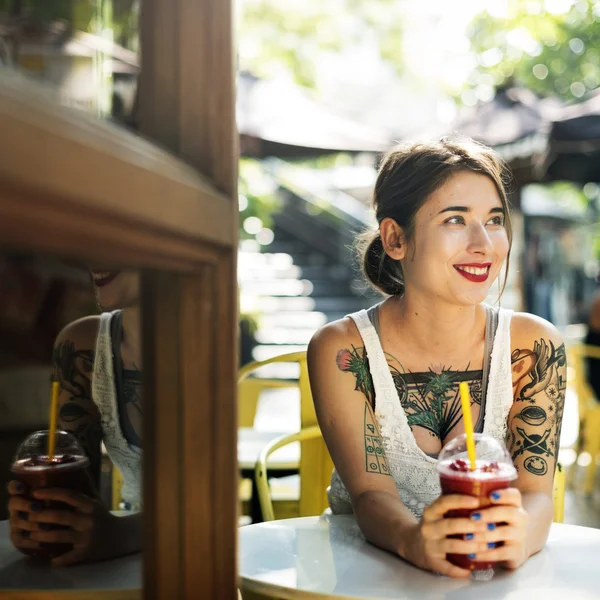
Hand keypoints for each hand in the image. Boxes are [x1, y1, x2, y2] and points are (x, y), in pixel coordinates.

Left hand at [7, 480, 123, 565]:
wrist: (121, 536)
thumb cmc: (103, 517)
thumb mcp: (95, 503)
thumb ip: (81, 494)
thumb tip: (68, 476)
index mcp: (90, 505)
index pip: (68, 495)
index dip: (50, 492)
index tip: (35, 492)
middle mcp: (88, 519)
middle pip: (60, 516)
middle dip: (40, 516)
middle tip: (26, 516)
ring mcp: (86, 536)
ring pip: (59, 536)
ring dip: (42, 536)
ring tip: (30, 535)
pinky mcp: (86, 551)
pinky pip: (68, 556)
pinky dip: (58, 559)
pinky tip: (50, 559)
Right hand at [403, 494, 492, 577]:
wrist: (412, 544)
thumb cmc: (433, 526)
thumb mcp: (437, 513)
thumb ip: (452, 506)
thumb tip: (480, 494)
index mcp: (430, 512)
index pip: (444, 502)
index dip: (460, 501)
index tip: (477, 501)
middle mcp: (428, 527)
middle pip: (451, 524)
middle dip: (472, 525)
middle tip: (491, 526)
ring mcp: (429, 545)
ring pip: (452, 545)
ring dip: (472, 546)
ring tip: (488, 546)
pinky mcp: (431, 561)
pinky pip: (447, 567)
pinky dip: (459, 570)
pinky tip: (471, 570)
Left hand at [465, 487, 528, 569]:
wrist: (510, 547)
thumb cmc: (494, 521)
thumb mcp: (490, 508)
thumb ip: (479, 500)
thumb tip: (453, 488)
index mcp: (514, 504)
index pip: (514, 495)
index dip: (504, 494)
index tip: (490, 495)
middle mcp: (520, 518)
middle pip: (510, 513)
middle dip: (490, 514)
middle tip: (472, 516)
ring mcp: (520, 536)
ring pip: (504, 533)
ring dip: (484, 535)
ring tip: (467, 536)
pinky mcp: (516, 552)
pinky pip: (502, 553)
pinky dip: (485, 554)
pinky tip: (472, 554)